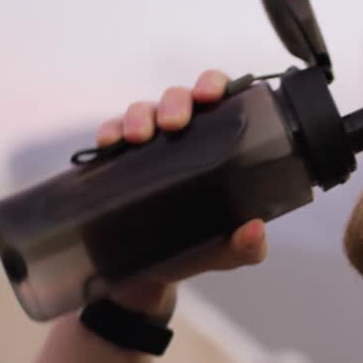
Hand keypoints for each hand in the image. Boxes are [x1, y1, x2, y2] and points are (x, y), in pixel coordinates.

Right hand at [97, 70, 268, 317]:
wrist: (149, 277)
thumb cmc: (196, 249)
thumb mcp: (226, 251)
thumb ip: (247, 246)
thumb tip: (254, 230)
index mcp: (216, 143)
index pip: (218, 97)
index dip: (214, 85)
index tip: (210, 96)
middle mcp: (182, 135)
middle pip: (178, 98)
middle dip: (175, 102)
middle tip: (174, 124)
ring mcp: (148, 145)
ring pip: (142, 110)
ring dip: (139, 116)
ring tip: (137, 138)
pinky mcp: (116, 161)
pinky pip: (110, 134)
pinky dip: (109, 131)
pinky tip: (108, 143)